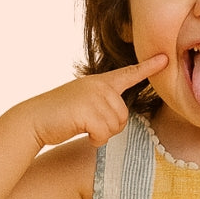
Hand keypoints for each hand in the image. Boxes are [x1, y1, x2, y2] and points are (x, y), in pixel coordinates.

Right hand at [25, 55, 167, 148]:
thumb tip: (120, 117)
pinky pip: (105, 134)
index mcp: (100, 82)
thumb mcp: (84, 101)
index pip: (128, 73)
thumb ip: (103, 103)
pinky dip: (94, 140)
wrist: (34, 119)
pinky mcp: (89, 111)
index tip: (165, 58)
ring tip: (81, 125)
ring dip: (101, 134)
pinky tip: (80, 131)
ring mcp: (94, 97)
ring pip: (115, 126)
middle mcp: (100, 86)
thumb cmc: (59, 115)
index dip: (148, 67)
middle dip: (109, 127)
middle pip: (124, 115)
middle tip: (86, 122)